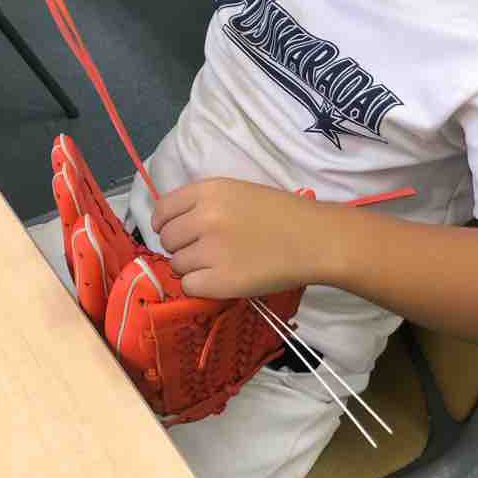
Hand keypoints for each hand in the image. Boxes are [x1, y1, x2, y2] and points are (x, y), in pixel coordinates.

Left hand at [151, 179, 320, 298]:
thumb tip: (176, 223)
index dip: (164, 223)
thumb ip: (205, 203)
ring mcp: (210, 251)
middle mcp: (204, 218)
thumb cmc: (283, 214)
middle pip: (168, 239)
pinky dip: (201, 286)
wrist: (315, 239)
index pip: (163, 209)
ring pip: (176, 264)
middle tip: (205, 251)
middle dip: (181, 246)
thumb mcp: (239, 192)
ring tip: (219, 264)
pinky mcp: (220, 281)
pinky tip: (221, 279)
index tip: (174, 232)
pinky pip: (189, 286)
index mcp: (208, 191)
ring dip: (192, 267)